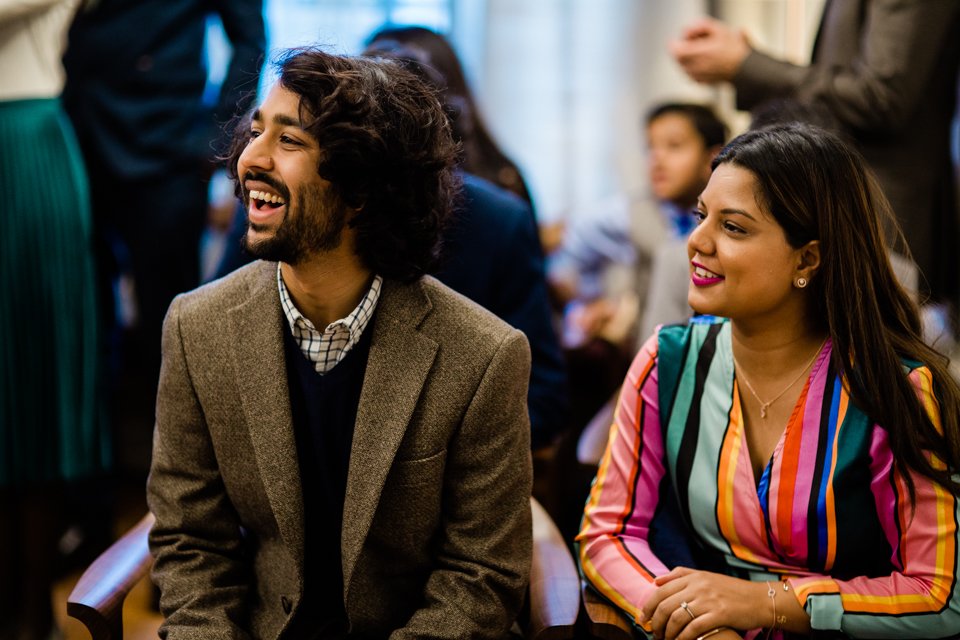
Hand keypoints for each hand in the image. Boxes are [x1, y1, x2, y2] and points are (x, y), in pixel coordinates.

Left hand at [640, 567, 767, 639]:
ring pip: (676, 617)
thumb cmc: (731, 590)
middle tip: (654, 633)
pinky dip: (683, 637)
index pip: (660, 590)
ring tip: (666, 639)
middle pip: (665, 605)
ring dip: (668, 632)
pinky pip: (693, 628)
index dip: (648, 606)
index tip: (643, 618)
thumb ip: (680, 575)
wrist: (760, 599)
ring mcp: (708, 600)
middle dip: (655, 622)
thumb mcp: (705, 576)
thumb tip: (656, 581)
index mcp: (693, 577)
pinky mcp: (719, 614)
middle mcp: (698, 586)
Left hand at [669, 17, 750, 83]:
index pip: (673, 49)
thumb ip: (698, 27)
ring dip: (689, 59)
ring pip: (682, 66)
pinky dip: (693, 67)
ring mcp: (695, 77)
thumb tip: (685, 34)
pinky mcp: (699, 83)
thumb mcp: (718, 29)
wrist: (744, 67)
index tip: (690, 39)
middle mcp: (694, 67)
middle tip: (699, 45)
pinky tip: (706, 63)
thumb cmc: (732, 47)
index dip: (679, 41)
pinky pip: (689, 73)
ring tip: (705, 54)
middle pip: (677, 57)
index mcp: (697, 54)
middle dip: (684, 49)